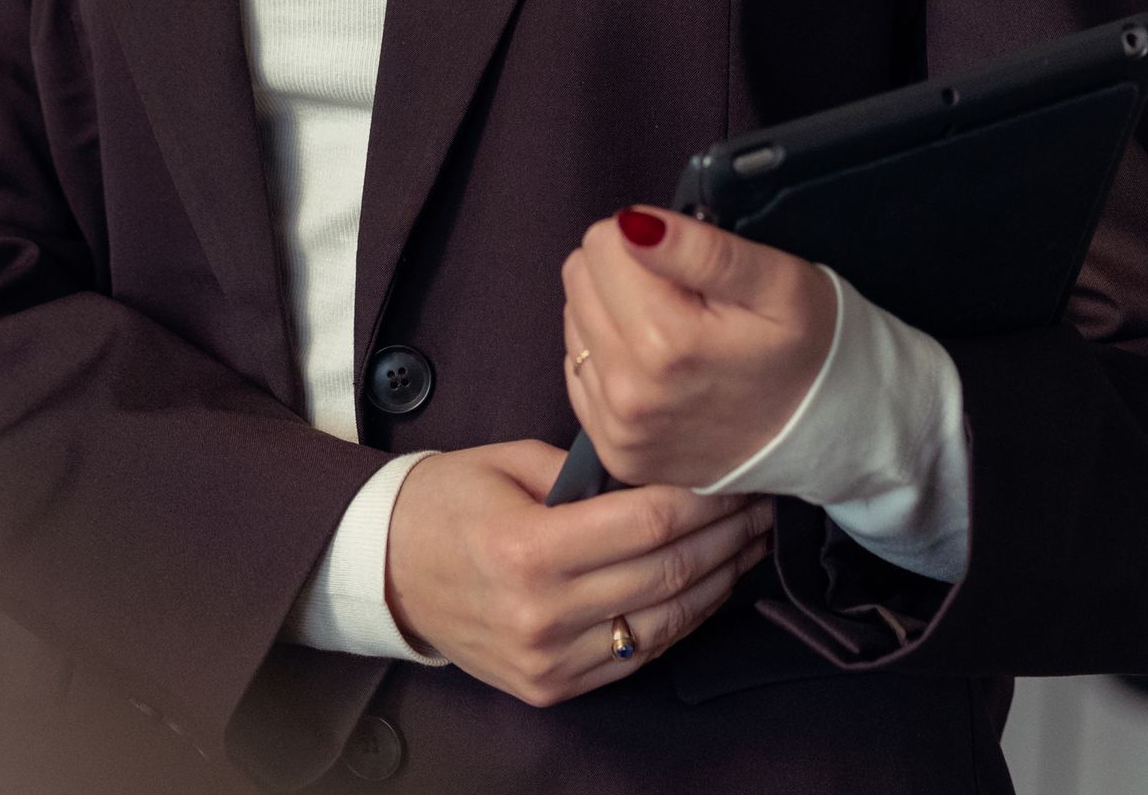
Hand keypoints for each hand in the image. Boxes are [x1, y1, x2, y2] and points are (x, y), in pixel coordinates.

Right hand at [380, 443, 770, 707]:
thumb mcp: (505, 461)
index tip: (740, 475)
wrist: (384, 573)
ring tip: (748, 546)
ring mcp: (548, 659)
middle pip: (669, 574)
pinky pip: (637, 656)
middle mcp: (542, 613)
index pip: (650, 523)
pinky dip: (681, 621)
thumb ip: (583, 468)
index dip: (709, 499)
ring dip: (718, 583)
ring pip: (665, 624)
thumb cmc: (445, 504)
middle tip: (763, 505)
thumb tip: (658, 468)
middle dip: (728, 537)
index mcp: (529, 548)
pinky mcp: (551, 685)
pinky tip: (705, 588)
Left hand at [561, 206, 837, 490]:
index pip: (604, 241)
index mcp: (666, 341)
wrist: (823, 436)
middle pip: (581, 277)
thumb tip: (631, 224)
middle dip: (626, 274)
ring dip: (616, 315)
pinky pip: (578, 371)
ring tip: (675, 333)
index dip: (649, 240)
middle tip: (686, 299)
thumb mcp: (780, 283)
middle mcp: (630, 392)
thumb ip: (704, 249)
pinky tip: (660, 368)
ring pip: (575, 321)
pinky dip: (613, 359)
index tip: (690, 270)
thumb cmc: (806, 350)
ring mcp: (618, 428)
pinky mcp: (613, 450)